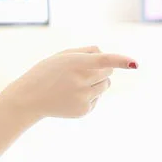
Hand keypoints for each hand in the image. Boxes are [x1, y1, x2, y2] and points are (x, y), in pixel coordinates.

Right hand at [6, 46, 137, 121]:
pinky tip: (71, 98)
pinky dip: (89, 97)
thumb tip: (107, 57)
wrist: (27, 99)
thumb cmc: (45, 73)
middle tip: (80, 74)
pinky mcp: (83, 110)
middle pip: (108, 72)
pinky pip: (97, 99)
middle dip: (100, 71)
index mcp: (75, 64)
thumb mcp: (62, 56)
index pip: (103, 61)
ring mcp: (82, 98)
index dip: (119, 61)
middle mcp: (80, 82)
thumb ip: (86, 51)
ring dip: (96, 84)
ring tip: (74, 86)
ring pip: (105, 86)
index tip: (134, 64)